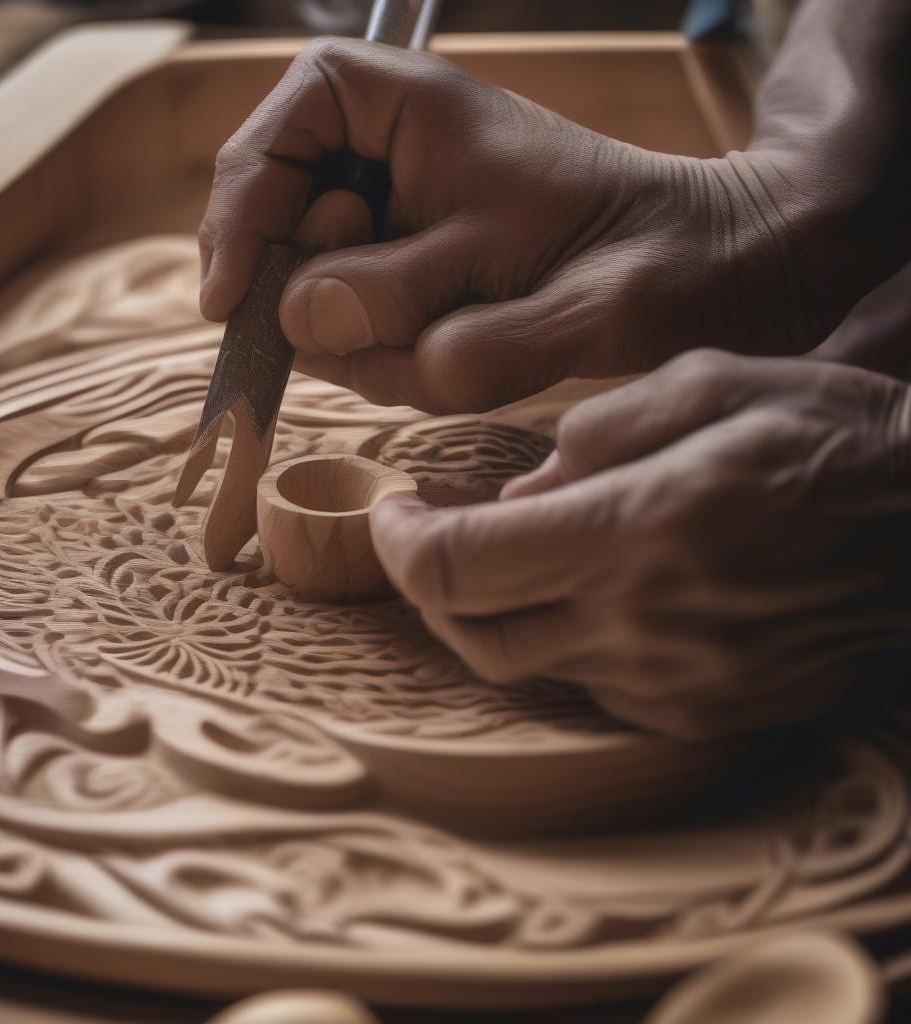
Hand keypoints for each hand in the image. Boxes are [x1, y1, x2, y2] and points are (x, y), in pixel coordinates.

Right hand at [199, 38, 877, 414]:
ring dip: (379, 349)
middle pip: (281, 230)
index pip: (276, 130)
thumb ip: (415, 306)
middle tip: (402, 332)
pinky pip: (364, 345)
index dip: (238, 209)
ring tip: (473, 336)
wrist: (701, 280)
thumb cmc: (637, 256)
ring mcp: (398, 233)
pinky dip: (403, 370)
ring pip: (320, 306)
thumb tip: (302, 321)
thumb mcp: (536, 283)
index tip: (229, 301)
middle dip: (322, 302)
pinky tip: (470, 353)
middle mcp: (389, 168)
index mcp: (407, 115)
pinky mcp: (412, 288)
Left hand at [369, 350, 910, 737]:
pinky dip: (562, 643)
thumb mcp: (711, 383)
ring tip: (505, 557)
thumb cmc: (833, 437)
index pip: (458, 564)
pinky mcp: (705, 713)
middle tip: (424, 537)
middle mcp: (643, 624)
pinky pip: (595, 690)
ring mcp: (675, 683)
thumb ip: (596, 433)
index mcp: (637, 530)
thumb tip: (520, 491)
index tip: (392, 510)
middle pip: (470, 632)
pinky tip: (587, 598)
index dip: (398, 543)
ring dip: (490, 612)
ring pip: (526, 667)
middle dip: (424, 585)